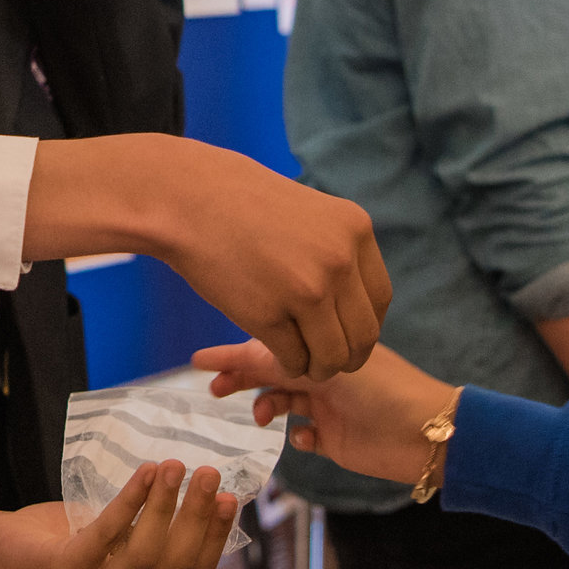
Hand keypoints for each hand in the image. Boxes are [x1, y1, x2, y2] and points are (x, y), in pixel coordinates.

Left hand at [0, 461, 235, 568]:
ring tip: (174, 465)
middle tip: (209, 472)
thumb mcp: (122, 534)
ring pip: (146, 553)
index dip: (216, 533)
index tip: (231, 495)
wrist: (3, 549)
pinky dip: (129, 500)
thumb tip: (207, 487)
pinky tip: (144, 473)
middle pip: (176, 560)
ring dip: (165, 504)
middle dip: (197, 514)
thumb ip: (157, 525)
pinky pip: (107, 534)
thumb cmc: (70, 538)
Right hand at [30, 140, 389, 380]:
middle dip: (346, 357)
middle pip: (362, 334)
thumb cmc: (244, 207)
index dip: (364, 327)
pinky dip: (287, 364)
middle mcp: (339, 261)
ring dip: (318, 368)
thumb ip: (339, 253)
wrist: (188, 199)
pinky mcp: (269, 315)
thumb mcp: (311, 216)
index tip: (346, 336)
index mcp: (354, 232)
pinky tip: (274, 351)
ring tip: (301, 361)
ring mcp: (305, 290)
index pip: (379, 301)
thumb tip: (355, 306)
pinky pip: (293, 358)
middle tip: (326, 362)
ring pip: (331, 355)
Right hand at [193, 341, 449, 483]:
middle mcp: (323, 374)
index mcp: (324, 347)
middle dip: (241, 379)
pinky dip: (297, 437)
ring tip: (262, 416)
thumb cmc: (384, 389)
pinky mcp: (335, 440)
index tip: (197, 361)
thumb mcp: (327, 370)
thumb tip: (239, 356)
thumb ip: (283, 364)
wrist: (428, 432)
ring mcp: (328, 407)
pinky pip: (303, 436)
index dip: (231, 354)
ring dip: (266, 406)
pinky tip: (302, 438)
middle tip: (214, 390)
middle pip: (271, 372)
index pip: (269, 345)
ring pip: (283, 402)